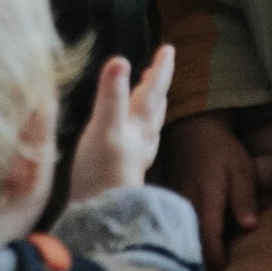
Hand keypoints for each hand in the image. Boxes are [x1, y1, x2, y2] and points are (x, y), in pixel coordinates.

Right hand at [70, 48, 173, 201]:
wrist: (102, 221)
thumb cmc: (102, 175)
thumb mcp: (104, 129)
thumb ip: (111, 96)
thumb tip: (120, 60)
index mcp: (136, 126)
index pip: (152, 91)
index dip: (160, 70)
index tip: (169, 49)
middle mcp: (140, 141)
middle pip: (153, 109)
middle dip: (156, 88)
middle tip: (158, 71)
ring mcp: (133, 161)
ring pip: (148, 129)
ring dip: (150, 111)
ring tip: (152, 102)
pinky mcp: (123, 178)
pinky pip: (138, 148)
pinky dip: (139, 136)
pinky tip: (134, 144)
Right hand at [151, 110, 264, 268]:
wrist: (193, 134)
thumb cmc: (222, 153)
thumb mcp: (242, 169)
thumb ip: (245, 198)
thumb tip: (250, 227)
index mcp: (206, 201)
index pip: (208, 241)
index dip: (216, 262)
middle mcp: (185, 208)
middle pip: (190, 247)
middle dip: (201, 266)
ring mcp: (173, 208)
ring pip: (179, 241)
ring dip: (191, 256)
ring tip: (202, 269)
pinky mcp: (168, 207)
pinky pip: (173, 232)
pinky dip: (182, 243)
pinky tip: (189, 250)